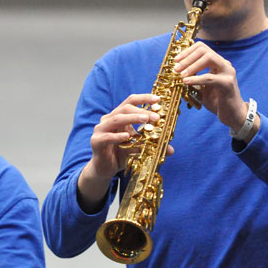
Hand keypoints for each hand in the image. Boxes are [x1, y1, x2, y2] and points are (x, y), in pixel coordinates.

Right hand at [78, 93, 173, 211]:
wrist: (105, 169)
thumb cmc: (121, 155)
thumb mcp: (138, 148)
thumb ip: (151, 145)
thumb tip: (171, 150)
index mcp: (119, 116)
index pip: (130, 101)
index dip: (143, 98)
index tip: (158, 99)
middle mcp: (109, 120)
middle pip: (124, 108)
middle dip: (141, 110)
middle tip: (156, 116)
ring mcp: (101, 130)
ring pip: (116, 119)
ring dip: (132, 118)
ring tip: (145, 120)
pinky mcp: (96, 141)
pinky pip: (107, 137)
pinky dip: (118, 136)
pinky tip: (127, 137)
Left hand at [174, 42, 257, 138]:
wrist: (233, 115)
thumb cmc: (217, 102)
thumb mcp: (201, 88)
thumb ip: (192, 79)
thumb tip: (176, 74)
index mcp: (218, 63)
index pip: (202, 48)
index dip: (187, 52)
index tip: (176, 61)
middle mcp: (224, 64)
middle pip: (204, 50)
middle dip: (188, 57)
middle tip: (176, 68)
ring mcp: (227, 72)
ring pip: (208, 58)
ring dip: (192, 65)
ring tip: (181, 74)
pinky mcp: (227, 83)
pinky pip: (210, 77)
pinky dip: (196, 79)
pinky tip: (186, 81)